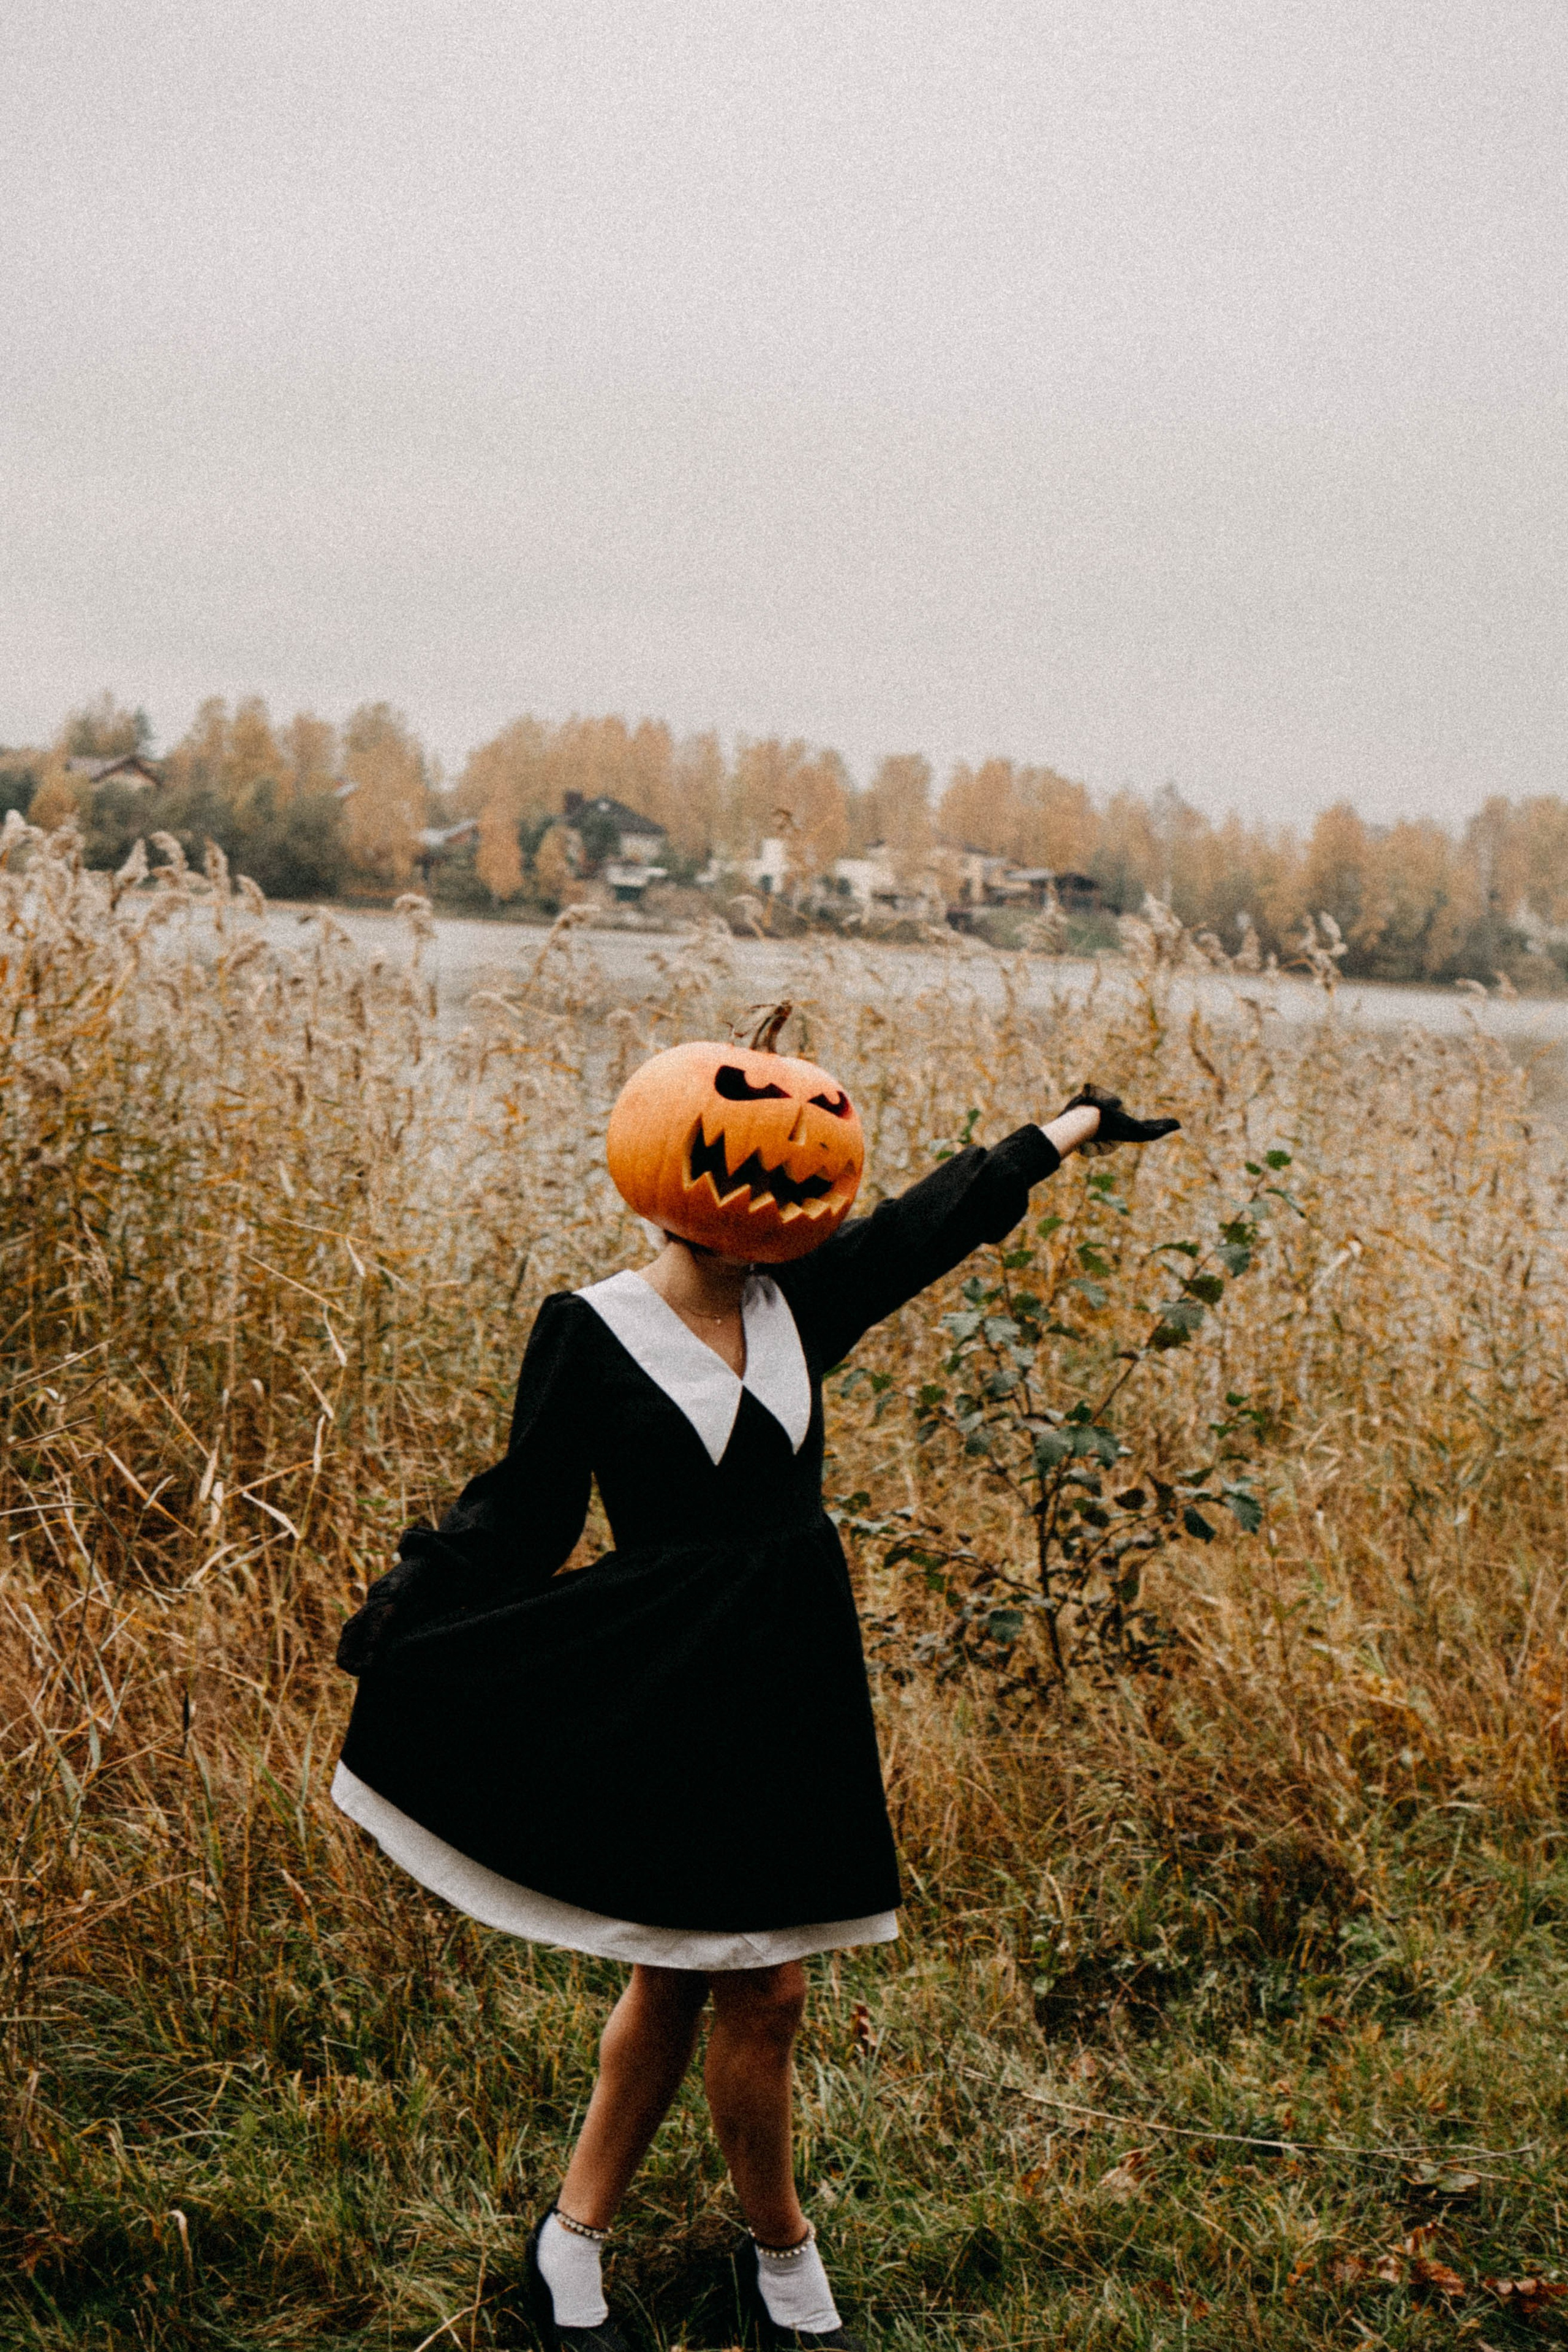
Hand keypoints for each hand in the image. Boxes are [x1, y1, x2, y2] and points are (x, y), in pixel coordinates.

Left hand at [1059, 1083, 1180, 1152]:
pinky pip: (1151, 1132)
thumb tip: (1111, 1101)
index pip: (1133, 1127)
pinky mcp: (1131, 1132)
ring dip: (1165, 1128)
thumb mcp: (1092, 1103)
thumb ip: (1102, 1102)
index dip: (1145, 1125)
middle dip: (1159, 1127)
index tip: (1153, 1124)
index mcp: (1114, 1126)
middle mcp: (1123, 1132)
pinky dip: (1163, 1128)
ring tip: (1177, 1124)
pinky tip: (1174, 1125)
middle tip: (1173, 1124)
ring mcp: (1128, 1133)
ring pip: (1150, 1133)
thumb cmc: (1079, 1114)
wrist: (1077, 1121)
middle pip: (1145, 1131)